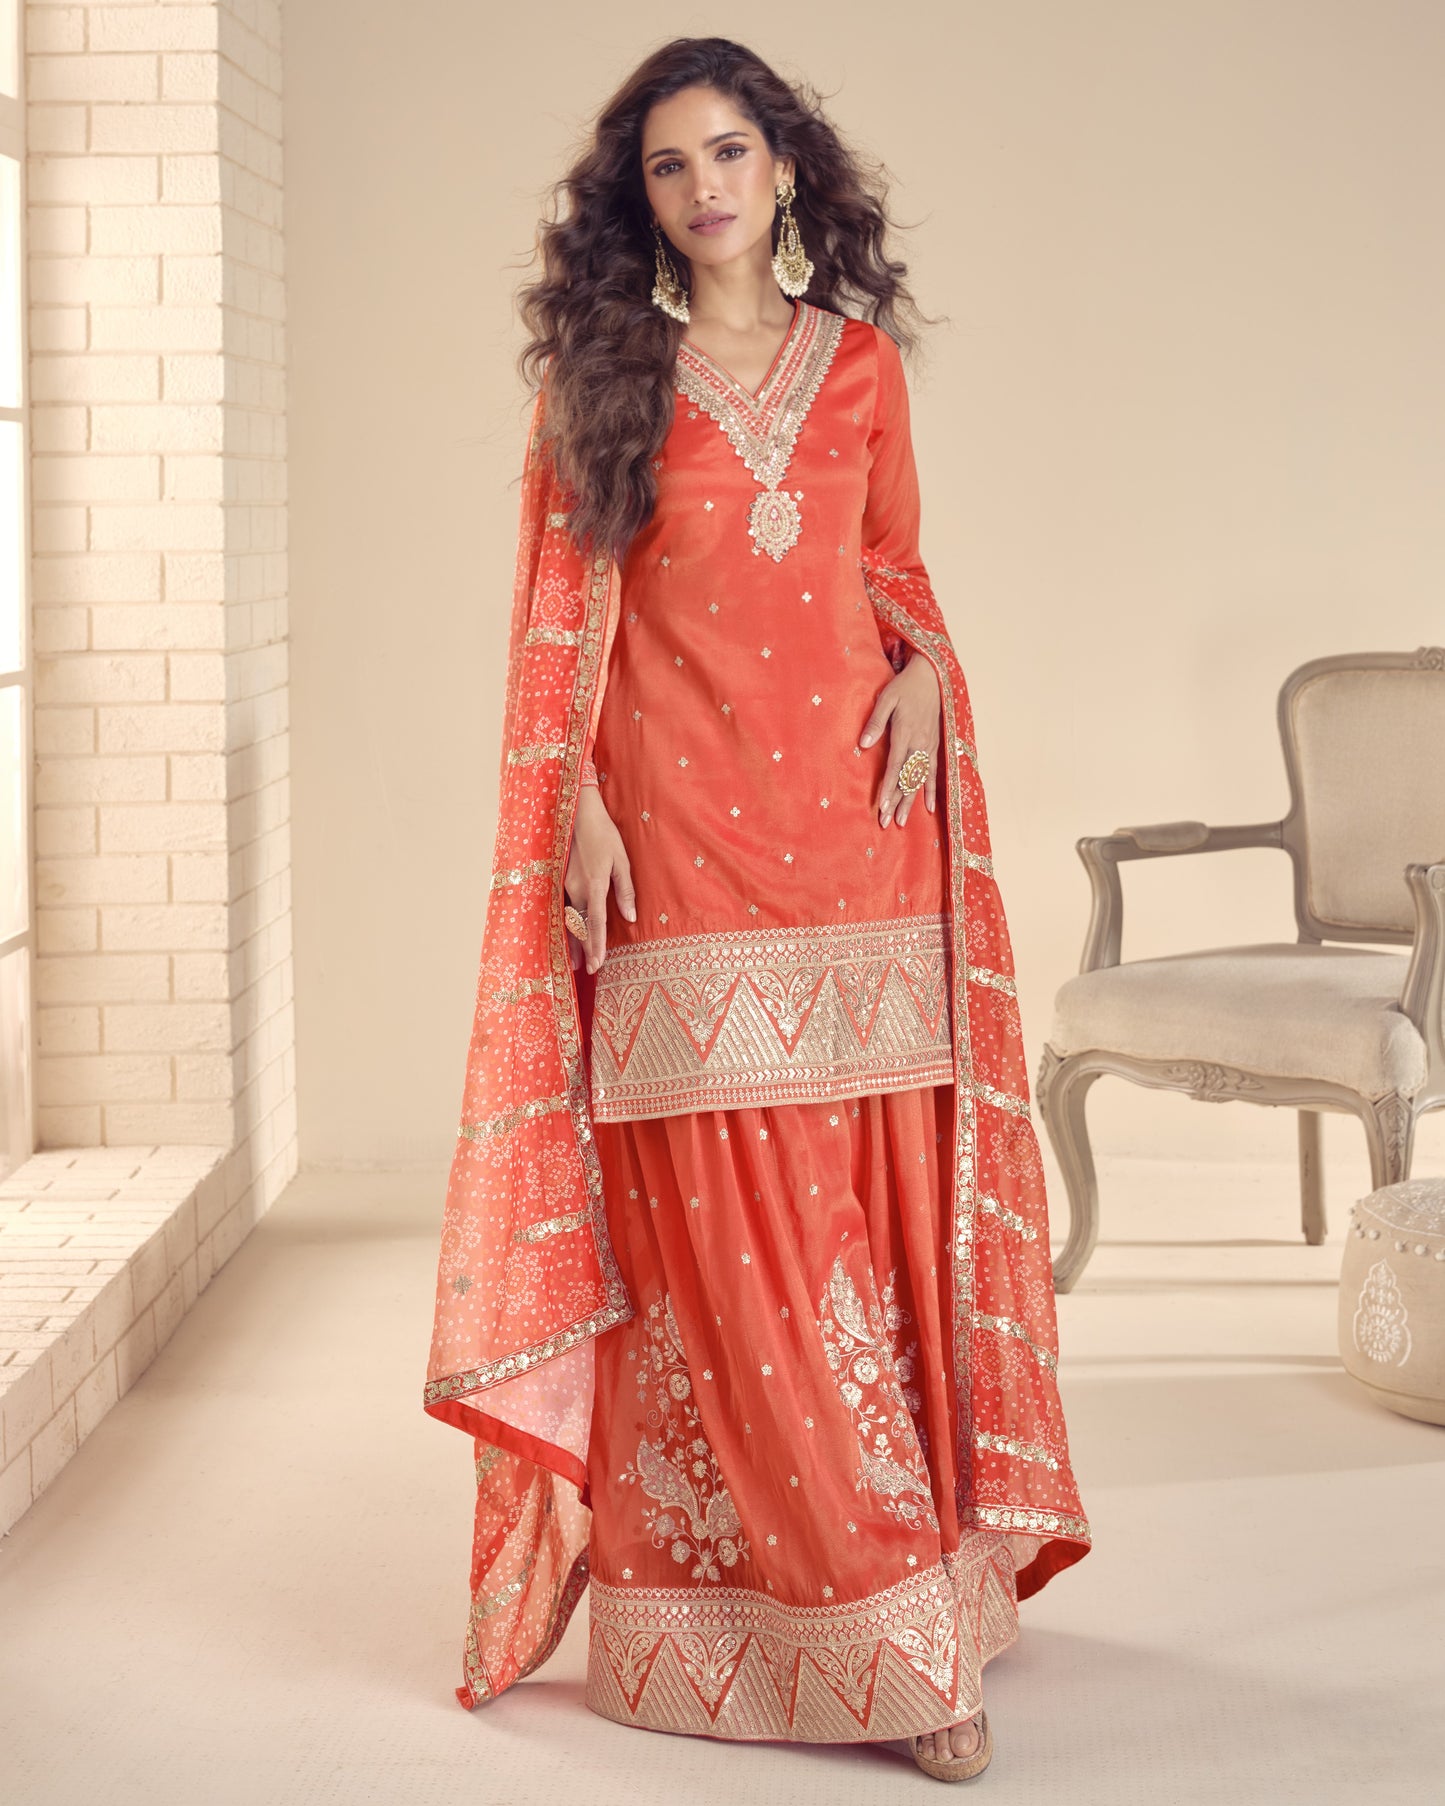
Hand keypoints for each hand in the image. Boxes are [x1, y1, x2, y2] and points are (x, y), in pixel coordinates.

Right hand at [564, 788, 635, 973]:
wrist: (579, 815)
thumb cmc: (605, 836)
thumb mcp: (622, 861)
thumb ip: (626, 891)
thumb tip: (630, 918)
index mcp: (594, 886)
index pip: (596, 923)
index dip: (597, 945)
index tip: (598, 963)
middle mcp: (576, 890)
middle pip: (580, 926)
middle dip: (584, 949)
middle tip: (588, 970)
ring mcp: (566, 886)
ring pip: (570, 920)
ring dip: (573, 941)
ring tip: (575, 962)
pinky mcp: (563, 882)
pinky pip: (566, 909)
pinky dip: (568, 926)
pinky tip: (569, 936)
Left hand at [859, 653, 940, 828]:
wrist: (931, 676)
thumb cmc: (904, 687)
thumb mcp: (886, 699)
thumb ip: (875, 722)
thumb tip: (863, 745)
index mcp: (905, 732)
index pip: (895, 766)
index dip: (889, 787)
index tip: (882, 805)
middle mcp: (919, 743)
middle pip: (907, 778)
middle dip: (897, 801)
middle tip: (888, 822)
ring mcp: (929, 746)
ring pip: (920, 780)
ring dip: (911, 801)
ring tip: (902, 821)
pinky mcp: (935, 746)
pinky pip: (934, 773)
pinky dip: (932, 791)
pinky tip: (929, 807)